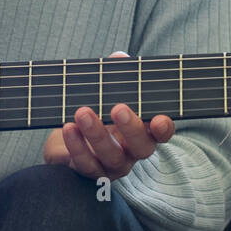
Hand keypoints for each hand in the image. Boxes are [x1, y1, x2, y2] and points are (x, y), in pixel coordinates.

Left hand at [42, 51, 174, 179]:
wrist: (67, 140)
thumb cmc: (96, 111)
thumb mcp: (105, 93)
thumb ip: (114, 76)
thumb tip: (119, 58)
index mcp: (142, 131)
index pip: (161, 133)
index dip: (164, 128)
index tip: (159, 119)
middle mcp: (132, 152)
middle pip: (142, 148)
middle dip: (131, 129)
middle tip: (119, 109)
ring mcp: (112, 166)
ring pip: (111, 156)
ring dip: (97, 134)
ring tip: (82, 112)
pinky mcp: (89, 172)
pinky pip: (85, 163)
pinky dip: (76, 145)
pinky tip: (68, 127)